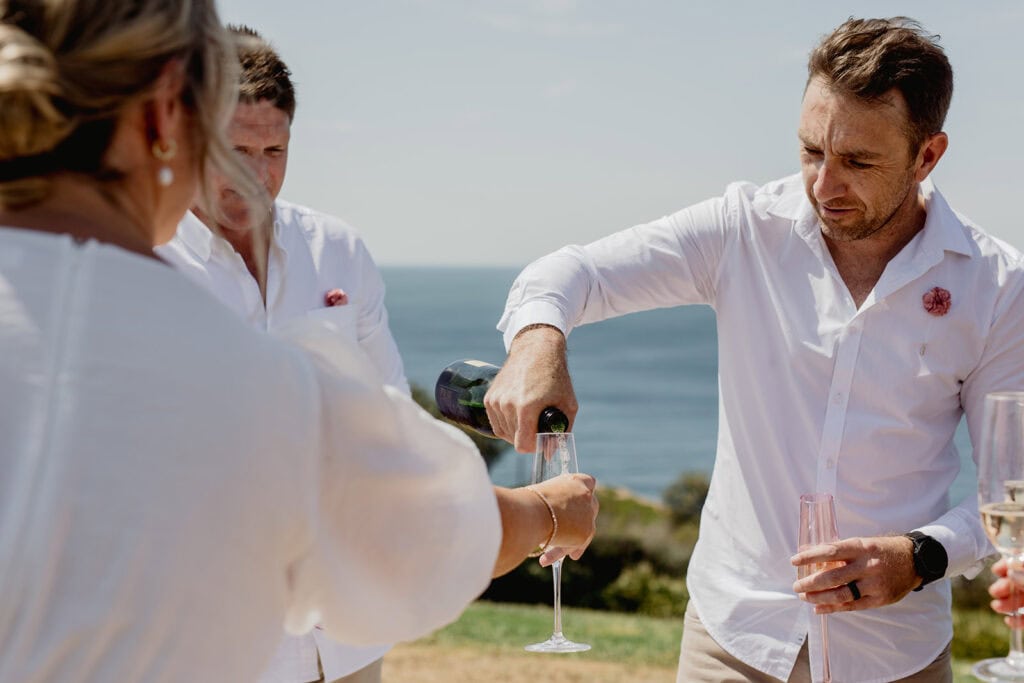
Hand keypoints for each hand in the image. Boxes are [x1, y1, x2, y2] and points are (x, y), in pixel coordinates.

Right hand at [484, 325, 577, 452]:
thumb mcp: (567, 405)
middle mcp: (507, 404)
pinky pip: (496, 423)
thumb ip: (561, 432)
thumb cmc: (555, 378)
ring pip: (504, 433)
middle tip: (539, 423)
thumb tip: (549, 454)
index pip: (522, 445)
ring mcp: (495, 400)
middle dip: (528, 437)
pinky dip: (507, 423)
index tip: (543, 438)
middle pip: (514, 440)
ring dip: (517, 431)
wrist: (536, 350)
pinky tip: (519, 412)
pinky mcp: (489, 398)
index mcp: (526, 407)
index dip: (534, 447)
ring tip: (530, 416)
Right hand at [531, 473, 598, 566]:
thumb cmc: (527, 502)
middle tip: (569, 531)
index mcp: (575, 481)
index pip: (589, 482)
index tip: (579, 501)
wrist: (532, 514)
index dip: (584, 492)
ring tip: (548, 555)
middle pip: (591, 507)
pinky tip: (545, 559)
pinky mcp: (586, 532)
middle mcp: (586, 496)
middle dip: (581, 520)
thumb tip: (545, 513)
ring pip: (582, 530)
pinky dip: (560, 551)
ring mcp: (588, 515)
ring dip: (567, 542)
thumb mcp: (540, 497)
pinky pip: (575, 545)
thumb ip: (551, 502)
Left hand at [791, 535, 918, 613]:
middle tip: (796, 586)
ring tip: (805, 597)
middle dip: (810, 583)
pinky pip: (852, 606)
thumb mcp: (862, 543)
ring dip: (819, 597)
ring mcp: (874, 584)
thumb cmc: (881, 550)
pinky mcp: (880, 599)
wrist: (914, 561)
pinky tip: (819, 608)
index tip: (794, 561)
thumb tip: (807, 552)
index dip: (810, 557)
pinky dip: (833, 608)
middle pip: (833, 576)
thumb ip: (837, 549)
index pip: (831, 551)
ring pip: (841, 594)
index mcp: (861, 548)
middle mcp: (867, 566)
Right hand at [989, 558, 1023, 625]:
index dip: (1009, 564)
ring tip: (997, 607)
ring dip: (1008, 603)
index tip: (996, 570)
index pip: (1022, 562)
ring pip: (1022, 599)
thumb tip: (1010, 573)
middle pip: (1019, 581)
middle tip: (994, 592)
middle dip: (1005, 586)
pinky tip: (1009, 622)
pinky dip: (1019, 620)